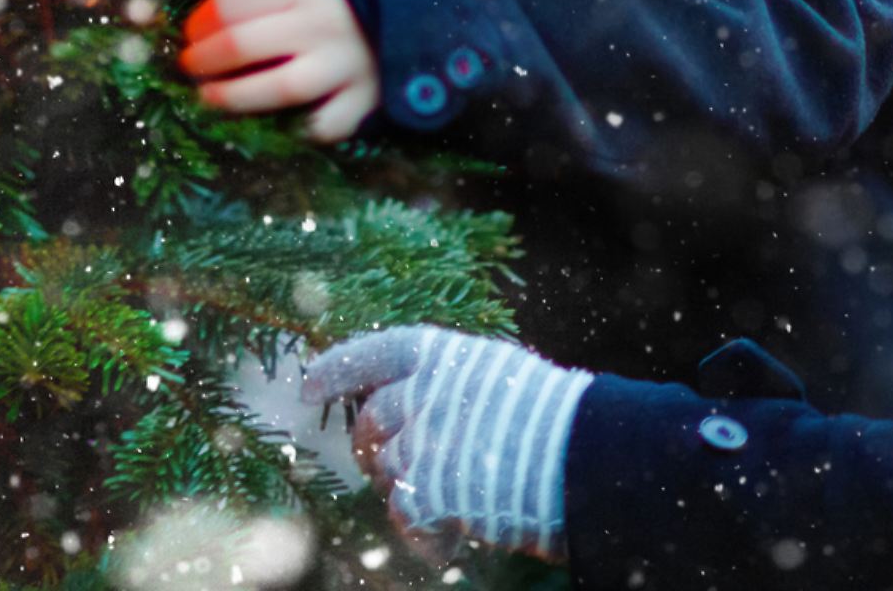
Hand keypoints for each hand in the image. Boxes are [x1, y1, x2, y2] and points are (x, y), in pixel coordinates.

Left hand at [179, 0, 379, 141]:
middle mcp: (322, 22)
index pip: (231, 5)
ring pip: (276, 88)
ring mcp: (344, 63)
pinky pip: (323, 124)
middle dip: (202, 60)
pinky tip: (284, 123)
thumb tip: (205, 25)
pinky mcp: (365, 97)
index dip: (198, 22)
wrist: (425, 9)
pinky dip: (302, 129)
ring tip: (210, 97)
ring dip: (232, 97)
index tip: (189, 34)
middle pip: (241, 45)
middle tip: (191, 67)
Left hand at [301, 325, 593, 564]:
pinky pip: (404, 517)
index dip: (339, 366)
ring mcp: (424, 441)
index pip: (377, 351)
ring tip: (447, 501)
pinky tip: (450, 541)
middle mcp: (427, 391)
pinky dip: (424, 535)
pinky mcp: (428, 490)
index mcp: (446, 354)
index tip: (309, 384)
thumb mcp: (499, 376)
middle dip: (371, 446)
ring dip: (407, 490)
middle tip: (386, 465)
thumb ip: (453, 385)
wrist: (583, 453)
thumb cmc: (550, 415)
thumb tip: (412, 402)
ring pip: (385, 472)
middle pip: (371, 422)